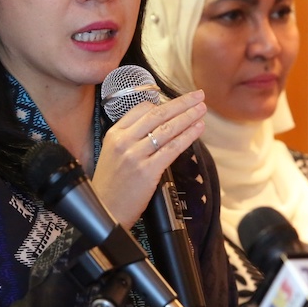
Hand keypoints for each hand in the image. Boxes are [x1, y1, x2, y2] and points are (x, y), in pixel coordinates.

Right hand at [91, 89, 205, 229]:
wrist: (106, 211)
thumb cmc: (111, 185)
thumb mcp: (112, 154)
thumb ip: (130, 139)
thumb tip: (156, 127)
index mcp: (114, 134)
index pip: (141, 109)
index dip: (163, 103)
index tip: (178, 102)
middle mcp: (124, 141)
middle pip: (157, 114)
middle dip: (181, 103)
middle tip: (198, 95)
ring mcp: (135, 155)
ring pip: (167, 129)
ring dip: (188, 116)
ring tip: (201, 109)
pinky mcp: (147, 171)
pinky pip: (172, 148)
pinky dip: (188, 136)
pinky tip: (198, 129)